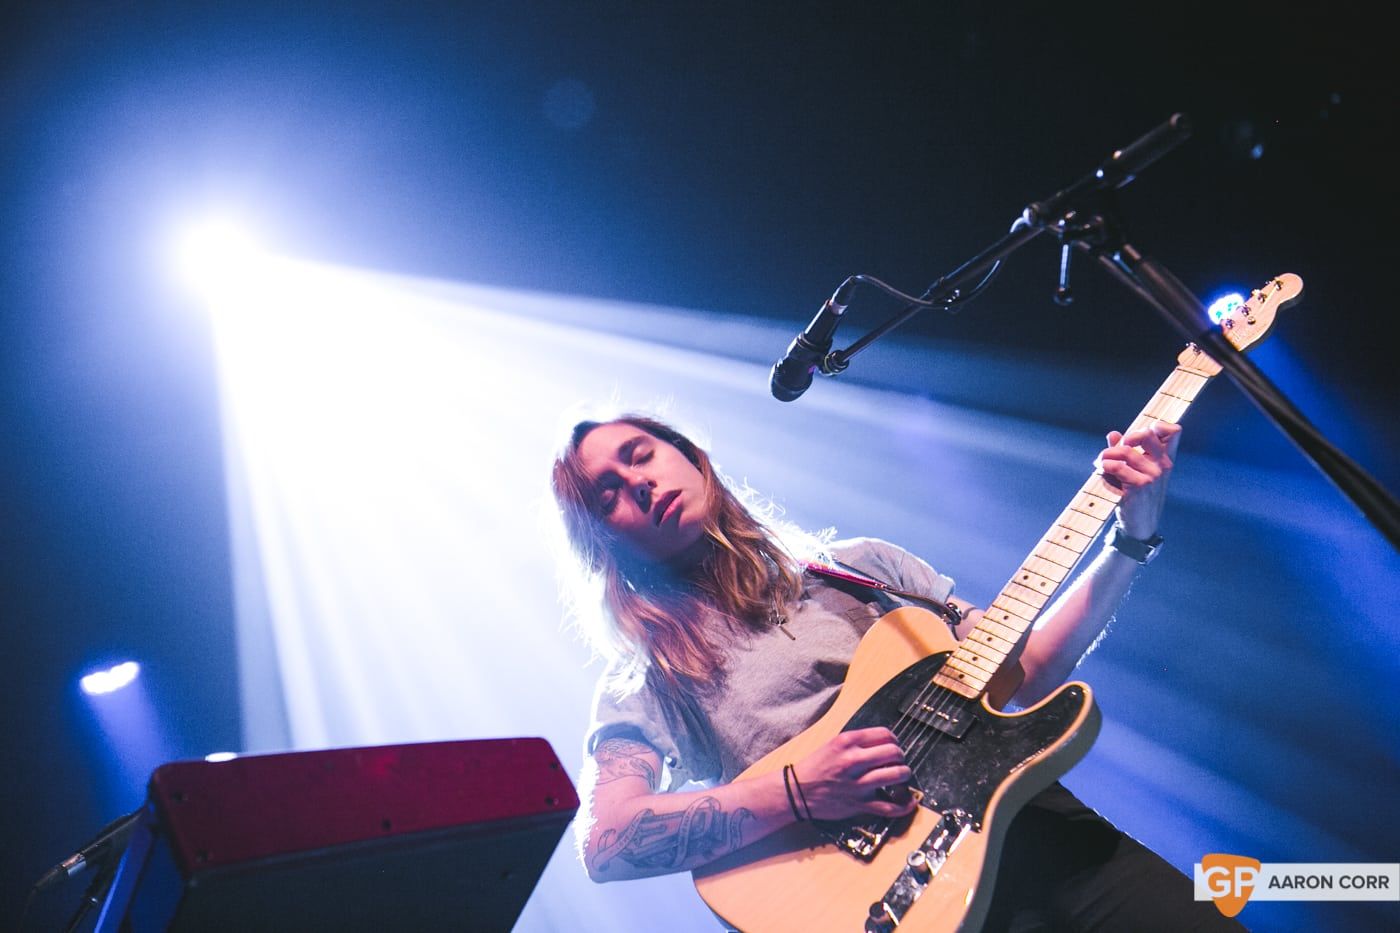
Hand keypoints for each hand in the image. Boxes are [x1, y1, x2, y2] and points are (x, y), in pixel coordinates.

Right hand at [791, 727, 916, 820]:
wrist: (796, 791)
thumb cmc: (813, 767)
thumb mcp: (833, 745)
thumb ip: (857, 743)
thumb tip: (882, 745)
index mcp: (847, 741)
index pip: (885, 734)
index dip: (894, 740)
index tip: (893, 746)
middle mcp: (854, 760)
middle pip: (894, 753)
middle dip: (900, 757)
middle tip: (897, 761)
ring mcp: (858, 783)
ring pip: (896, 776)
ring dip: (904, 775)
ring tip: (901, 776)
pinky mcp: (859, 804)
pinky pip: (889, 806)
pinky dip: (903, 806)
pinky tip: (908, 802)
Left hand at [1098, 421, 1180, 539]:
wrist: (1140, 525)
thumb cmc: (1137, 496)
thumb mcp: (1135, 471)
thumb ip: (1125, 451)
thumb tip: (1113, 434)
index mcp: (1165, 459)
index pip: (1173, 431)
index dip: (1157, 426)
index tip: (1139, 438)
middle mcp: (1163, 465)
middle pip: (1147, 433)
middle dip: (1126, 438)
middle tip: (1116, 451)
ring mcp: (1153, 475)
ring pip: (1124, 451)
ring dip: (1106, 454)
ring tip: (1101, 462)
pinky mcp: (1140, 486)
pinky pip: (1116, 466)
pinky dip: (1104, 466)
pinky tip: (1102, 471)